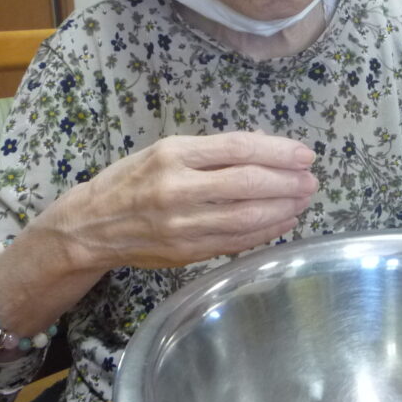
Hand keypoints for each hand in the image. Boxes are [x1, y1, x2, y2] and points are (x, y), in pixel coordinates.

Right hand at [42, 131, 317, 270]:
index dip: (277, 151)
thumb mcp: (163, 151)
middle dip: (287, 182)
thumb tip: (266, 149)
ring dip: (283, 209)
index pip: (237, 148)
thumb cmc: (130, 181)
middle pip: (247, 183)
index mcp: (172, 154)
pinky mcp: (186, 253)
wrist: (89, 227)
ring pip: (246, 217)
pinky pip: (235, 241)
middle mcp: (176, 188)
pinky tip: (284, 221)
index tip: (304, 154)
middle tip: (311, 180)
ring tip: (304, 200)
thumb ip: (211, 152)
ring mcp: (181, 225)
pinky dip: (265, 231)